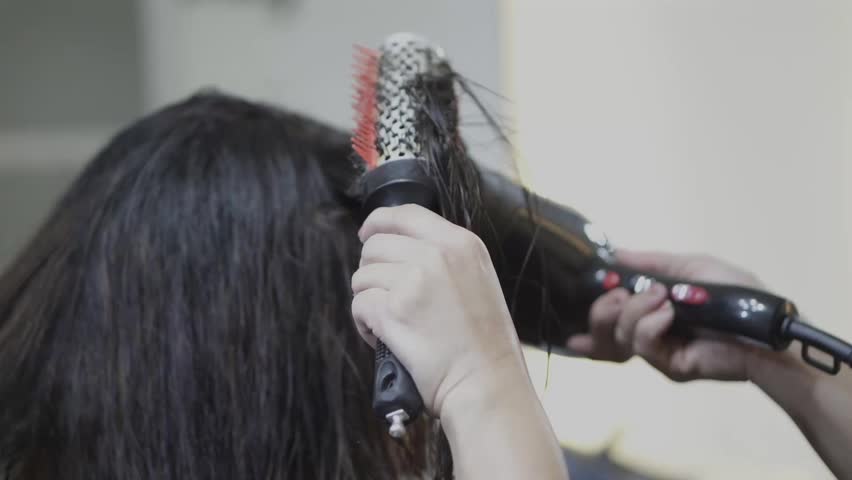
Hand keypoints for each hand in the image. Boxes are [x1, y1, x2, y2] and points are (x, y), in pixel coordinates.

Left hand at [351, 204, 527, 417]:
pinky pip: (359, 305)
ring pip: (362, 276)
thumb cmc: (484, 345)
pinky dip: (364, 324)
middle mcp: (437, 255)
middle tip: (386, 295)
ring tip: (390, 322)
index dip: (379, 222)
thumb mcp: (478, 280)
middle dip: (372, 270)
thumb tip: (401, 248)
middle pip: (376, 244)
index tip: (367, 234)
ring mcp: (413, 281)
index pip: (406, 213)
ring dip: (368, 299)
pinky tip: (383, 337)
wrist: (487, 384)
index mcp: (461, 244)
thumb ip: (445, 257)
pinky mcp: (392, 311)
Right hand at [568, 250, 764, 381]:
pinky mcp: (670, 366)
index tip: (579, 311)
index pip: (609, 324)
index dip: (591, 323)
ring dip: (634, 309)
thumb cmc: (736, 293)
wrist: (763, 324)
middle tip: (622, 293)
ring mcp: (659, 352)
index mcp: (652, 313)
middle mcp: (651, 335)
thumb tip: (616, 252)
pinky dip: (649, 323)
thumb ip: (651, 263)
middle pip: (603, 333)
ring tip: (662, 297)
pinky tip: (668, 314)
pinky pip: (642, 345)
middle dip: (602, 309)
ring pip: (618, 336)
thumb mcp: (690, 267)